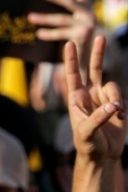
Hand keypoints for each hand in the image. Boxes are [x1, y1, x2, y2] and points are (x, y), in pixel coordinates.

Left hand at [30, 0, 95, 59]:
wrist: (91, 56)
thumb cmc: (76, 35)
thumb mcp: (73, 20)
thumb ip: (64, 12)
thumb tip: (38, 1)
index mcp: (86, 7)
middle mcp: (88, 14)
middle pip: (70, 2)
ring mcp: (87, 25)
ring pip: (62, 19)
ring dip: (44, 18)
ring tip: (30, 17)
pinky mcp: (82, 36)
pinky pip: (62, 33)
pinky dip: (50, 33)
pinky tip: (39, 34)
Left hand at [64, 36, 126, 162]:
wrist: (101, 154)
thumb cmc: (87, 143)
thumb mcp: (86, 132)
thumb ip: (97, 118)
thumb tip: (113, 106)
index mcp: (76, 97)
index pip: (72, 74)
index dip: (70, 59)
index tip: (69, 43)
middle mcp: (90, 93)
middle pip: (94, 69)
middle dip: (97, 54)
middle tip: (99, 36)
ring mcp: (104, 98)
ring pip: (113, 87)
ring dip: (116, 97)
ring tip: (116, 112)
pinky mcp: (117, 105)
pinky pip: (122, 98)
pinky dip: (123, 107)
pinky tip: (121, 118)